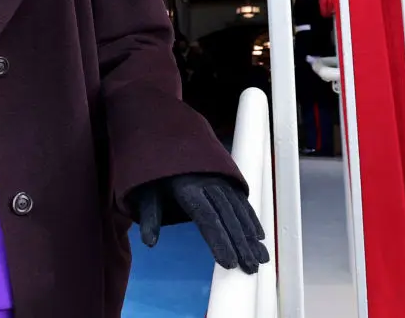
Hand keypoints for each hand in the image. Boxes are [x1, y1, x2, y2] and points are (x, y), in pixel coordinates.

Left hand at [134, 174, 268, 273]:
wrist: (166, 136)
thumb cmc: (154, 170)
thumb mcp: (145, 190)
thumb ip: (149, 216)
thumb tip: (149, 243)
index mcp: (186, 186)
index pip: (206, 217)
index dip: (219, 241)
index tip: (229, 263)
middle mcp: (207, 182)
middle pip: (227, 216)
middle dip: (240, 244)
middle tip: (250, 269)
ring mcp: (220, 178)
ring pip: (239, 209)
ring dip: (251, 235)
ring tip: (260, 259)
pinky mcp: (226, 177)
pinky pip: (242, 200)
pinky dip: (252, 218)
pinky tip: (260, 237)